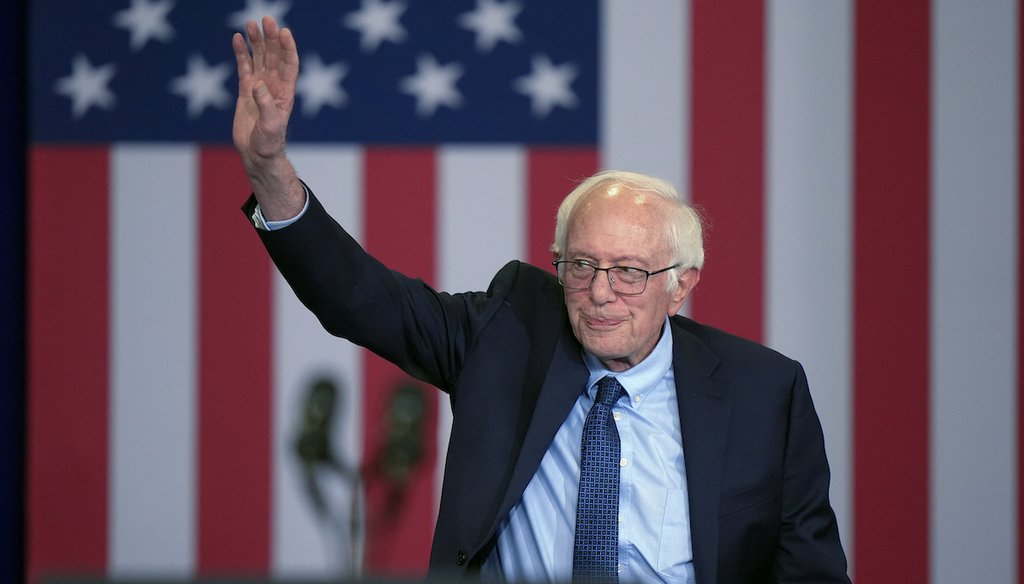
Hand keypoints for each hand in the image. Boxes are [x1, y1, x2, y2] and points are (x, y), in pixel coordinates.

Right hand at [232, 16, 303, 216]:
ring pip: (259, 58)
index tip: (284, 32)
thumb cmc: (269, 143)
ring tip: (250, 23)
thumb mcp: (271, 126)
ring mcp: (260, 86)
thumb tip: (259, 86)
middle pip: (274, 56)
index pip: (289, 64)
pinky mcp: (246, 91)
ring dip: (256, 41)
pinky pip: (243, 67)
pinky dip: (240, 53)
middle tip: (265, 20)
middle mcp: (274, 86)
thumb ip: (267, 105)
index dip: (287, 48)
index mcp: (285, 92)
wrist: (258, 154)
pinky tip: (236, 38)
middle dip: (270, 38)